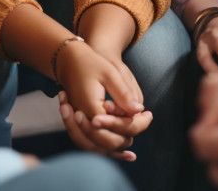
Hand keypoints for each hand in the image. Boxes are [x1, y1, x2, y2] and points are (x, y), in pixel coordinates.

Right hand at [55, 42, 150, 159]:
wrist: (69, 62)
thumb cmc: (91, 64)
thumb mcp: (109, 73)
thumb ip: (123, 93)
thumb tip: (138, 110)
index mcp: (91, 108)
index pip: (117, 127)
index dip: (135, 124)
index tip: (149, 114)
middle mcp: (83, 120)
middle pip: (109, 142)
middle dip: (129, 134)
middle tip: (147, 119)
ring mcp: (80, 124)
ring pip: (100, 148)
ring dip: (118, 149)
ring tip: (134, 149)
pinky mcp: (81, 125)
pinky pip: (93, 145)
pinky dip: (108, 150)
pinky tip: (124, 155)